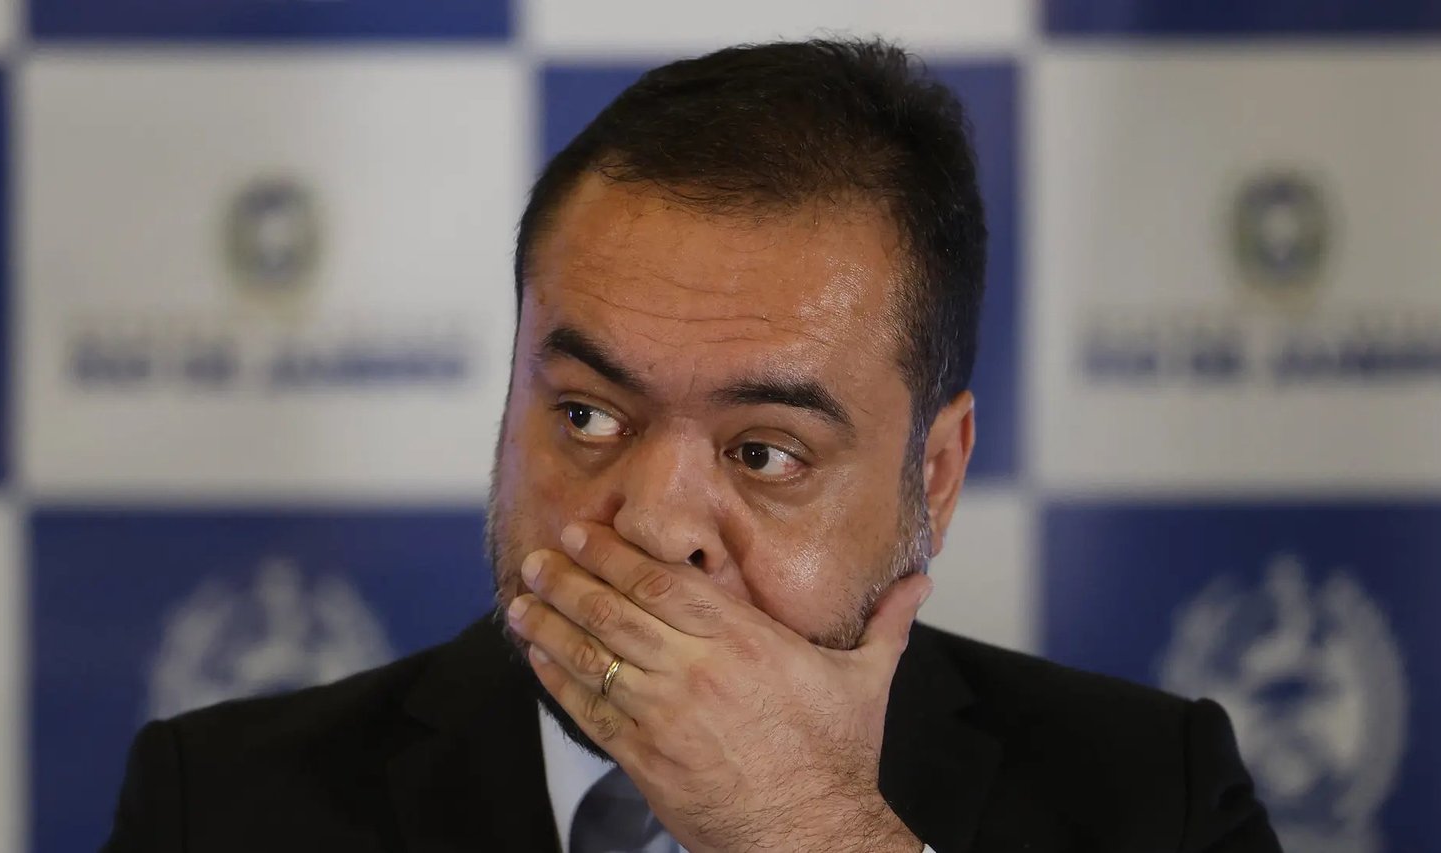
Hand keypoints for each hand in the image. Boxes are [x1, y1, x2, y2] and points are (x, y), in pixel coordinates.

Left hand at [506, 521, 931, 852]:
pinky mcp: (644, 758)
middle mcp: (697, 671)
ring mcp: (664, 716)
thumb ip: (885, 623)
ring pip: (594, 657)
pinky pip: (589, 709)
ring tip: (519, 600)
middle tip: (537, 555)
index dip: (617, 555)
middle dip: (571, 579)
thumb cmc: (837, 760)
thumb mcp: (865, 681)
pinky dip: (558, 679)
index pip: (664, 583)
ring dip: (550, 624)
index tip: (586, 532)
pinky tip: (538, 656)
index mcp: (744, 642)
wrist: (808, 837)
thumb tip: (921, 581)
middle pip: (617, 612)